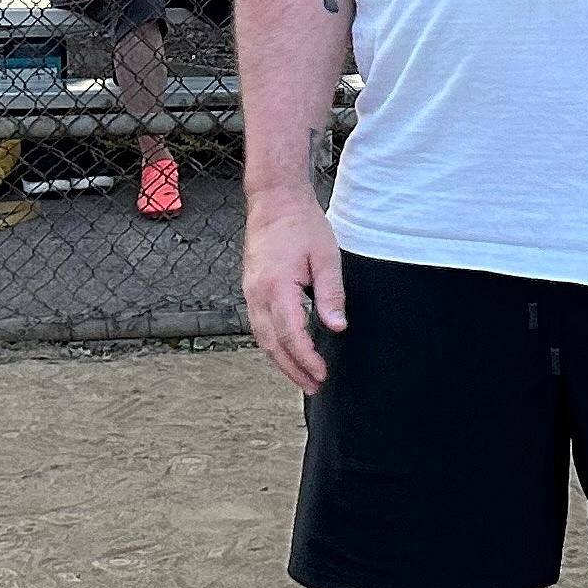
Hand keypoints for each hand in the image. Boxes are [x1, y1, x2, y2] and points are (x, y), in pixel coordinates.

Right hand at [242, 184, 347, 394]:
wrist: (274, 201)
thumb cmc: (302, 225)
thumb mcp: (326, 257)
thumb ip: (331, 294)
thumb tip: (337, 327)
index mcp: (277, 287)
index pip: (291, 335)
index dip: (307, 359)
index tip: (322, 374)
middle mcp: (257, 294)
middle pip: (272, 344)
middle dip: (292, 369)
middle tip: (313, 386)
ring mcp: (250, 292)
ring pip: (262, 338)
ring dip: (280, 361)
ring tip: (301, 377)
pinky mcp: (251, 289)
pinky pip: (258, 325)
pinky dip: (272, 344)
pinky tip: (285, 352)